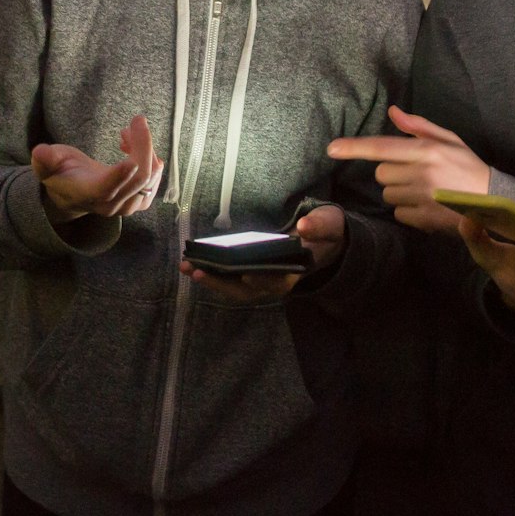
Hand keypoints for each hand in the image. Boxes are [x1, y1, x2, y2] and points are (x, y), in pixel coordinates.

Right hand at [31, 114, 164, 224]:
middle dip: (143, 145)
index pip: (106, 188)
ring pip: (150, 177)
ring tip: (126, 134)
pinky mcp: (139, 202)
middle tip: (136, 120)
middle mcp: (110, 204)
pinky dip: (151, 160)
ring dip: (145, 149)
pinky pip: (155, 181)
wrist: (73, 195)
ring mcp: (127, 206)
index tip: (131, 159)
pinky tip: (134, 147)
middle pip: (138, 178)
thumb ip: (45, 159)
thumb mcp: (48, 165)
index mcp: (88, 193)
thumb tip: (40, 152)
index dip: (119, 176)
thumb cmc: (61, 174)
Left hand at [182, 206, 341, 301]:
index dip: (262, 280)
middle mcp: (275, 283)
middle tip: (197, 272)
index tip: (246, 275)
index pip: (276, 282)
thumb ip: (320, 226)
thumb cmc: (324, 232)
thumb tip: (304, 227)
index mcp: (295, 273)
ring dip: (210, 280)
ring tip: (185, 268)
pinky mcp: (249, 274)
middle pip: (246, 290)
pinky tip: (191, 263)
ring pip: (233, 287)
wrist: (322, 241)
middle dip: (221, 283)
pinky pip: (228, 278)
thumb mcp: (329, 225)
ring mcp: (261, 281)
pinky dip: (211, 272)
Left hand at [327, 106, 490, 232]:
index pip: (381, 147)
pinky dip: (408, 211)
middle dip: (391, 174)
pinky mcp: (424, 219)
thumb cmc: (469, 167)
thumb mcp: (449, 140)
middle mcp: (421, 172)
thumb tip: (393, 112)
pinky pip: (398, 214)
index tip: (331, 149)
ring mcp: (422, 197)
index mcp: (425, 150)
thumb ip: (418, 126)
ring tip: (424, 191)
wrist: (495, 201)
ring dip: (399, 193)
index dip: (354, 148)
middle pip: (380, 174)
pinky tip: (427, 206)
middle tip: (414, 175)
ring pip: (388, 195)